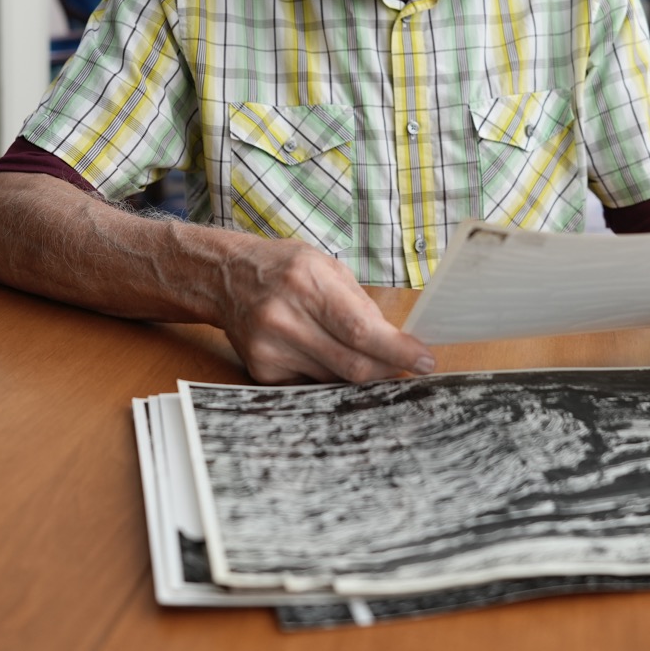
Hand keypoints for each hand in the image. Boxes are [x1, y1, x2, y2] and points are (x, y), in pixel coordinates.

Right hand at [210, 237, 435, 384]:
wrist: (224, 277)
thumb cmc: (282, 267)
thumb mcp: (326, 266)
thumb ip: (362, 305)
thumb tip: (396, 341)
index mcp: (306, 283)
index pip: (361, 330)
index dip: (397, 351)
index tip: (424, 360)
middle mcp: (284, 317)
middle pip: (351, 364)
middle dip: (387, 368)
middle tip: (407, 365)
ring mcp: (270, 348)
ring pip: (334, 378)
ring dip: (357, 371)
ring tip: (359, 351)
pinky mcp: (262, 370)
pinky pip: (311, 383)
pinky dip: (327, 373)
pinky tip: (320, 352)